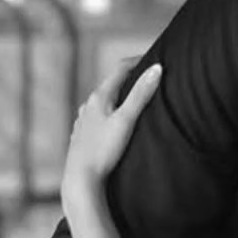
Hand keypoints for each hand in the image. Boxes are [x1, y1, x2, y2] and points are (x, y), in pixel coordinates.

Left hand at [63, 59, 162, 202]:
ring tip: (137, 102)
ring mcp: (83, 121)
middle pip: (112, 85)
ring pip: (105, 102)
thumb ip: (141, 94)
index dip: (139, 61)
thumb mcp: (126, 121)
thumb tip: (157, 68)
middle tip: (151, 79)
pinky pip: (99, 118)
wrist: (81, 180)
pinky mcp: (83, 136)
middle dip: (131, 80)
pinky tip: (117, 125)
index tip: (156, 57)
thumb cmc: (103, 151)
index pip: (121, 69)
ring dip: (121, 98)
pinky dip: (112, 114)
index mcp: (99, 97)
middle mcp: (88, 106)